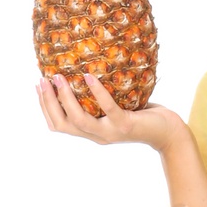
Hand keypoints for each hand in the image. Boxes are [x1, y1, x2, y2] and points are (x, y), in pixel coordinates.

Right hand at [38, 71, 185, 153]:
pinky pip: (107, 109)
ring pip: (78, 120)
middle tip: (42, 80)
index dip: (44, 107)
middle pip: (62, 124)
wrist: (168, 133)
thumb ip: (99, 99)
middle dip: (48, 102)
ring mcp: (110, 132)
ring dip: (65, 98)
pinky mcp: (125, 126)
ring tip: (59, 77)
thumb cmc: (142, 115)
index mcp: (91, 132)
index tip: (38, 86)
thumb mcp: (116, 107)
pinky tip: (89, 77)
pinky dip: (97, 92)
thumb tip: (83, 70)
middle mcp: (97, 136)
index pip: (58, 125)